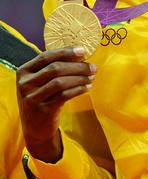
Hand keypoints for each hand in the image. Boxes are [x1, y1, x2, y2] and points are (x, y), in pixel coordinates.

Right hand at [16, 47, 95, 162]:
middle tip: (93, 68)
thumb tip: (80, 54)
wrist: (35, 127)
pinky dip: (78, 90)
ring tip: (91, 77)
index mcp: (24, 72)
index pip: (46, 56)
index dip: (66, 52)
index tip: (83, 51)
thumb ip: (53, 68)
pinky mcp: (43, 110)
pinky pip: (64, 96)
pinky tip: (87, 88)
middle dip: (78, 67)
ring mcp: (32, 98)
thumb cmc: (42, 98)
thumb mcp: (41, 82)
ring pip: (60, 82)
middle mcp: (25, 84)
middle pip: (55, 68)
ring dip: (80, 78)